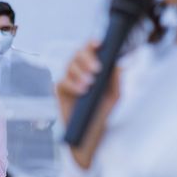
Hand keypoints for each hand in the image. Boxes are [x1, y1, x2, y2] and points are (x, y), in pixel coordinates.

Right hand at [57, 40, 119, 167]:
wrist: (91, 133)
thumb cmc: (102, 112)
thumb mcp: (113, 95)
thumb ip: (115, 79)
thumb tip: (117, 63)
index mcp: (92, 68)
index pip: (91, 50)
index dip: (92, 44)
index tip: (98, 43)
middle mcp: (79, 70)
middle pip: (78, 54)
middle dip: (87, 59)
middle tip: (96, 69)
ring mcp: (68, 79)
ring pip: (70, 66)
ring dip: (80, 73)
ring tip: (89, 85)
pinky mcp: (59, 90)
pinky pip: (62, 81)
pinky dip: (72, 85)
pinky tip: (81, 91)